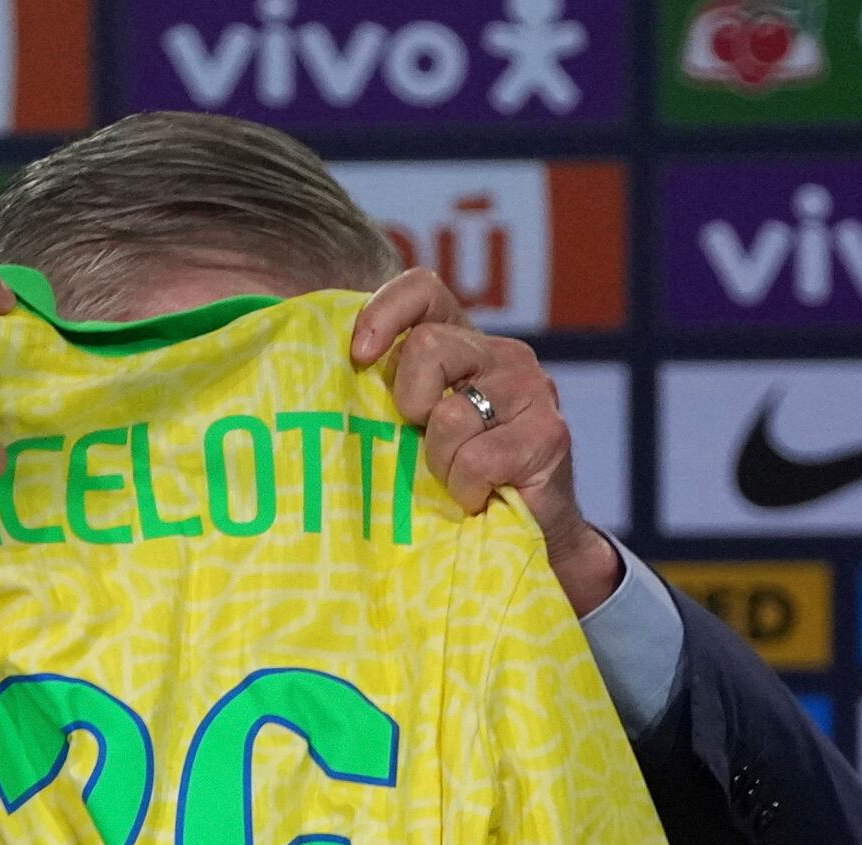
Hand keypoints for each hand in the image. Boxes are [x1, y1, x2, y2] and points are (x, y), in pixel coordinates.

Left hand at [351, 269, 621, 616]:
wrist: (530, 537)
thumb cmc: (455, 481)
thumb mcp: (412, 430)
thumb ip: (384, 396)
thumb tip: (312, 378)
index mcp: (465, 344)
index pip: (424, 290)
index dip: (384, 312)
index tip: (360, 357)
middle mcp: (503, 356)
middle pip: (429, 345)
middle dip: (409, 403)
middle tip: (421, 442)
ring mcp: (531, 391)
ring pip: (450, 413)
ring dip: (439, 461)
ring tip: (454, 479)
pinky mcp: (549, 434)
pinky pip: (477, 458)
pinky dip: (465, 488)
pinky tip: (478, 496)